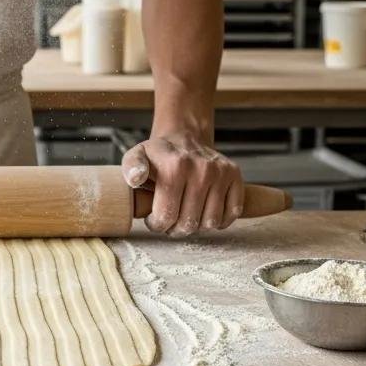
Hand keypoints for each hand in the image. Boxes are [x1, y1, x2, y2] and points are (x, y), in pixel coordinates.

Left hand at [121, 132, 242, 236]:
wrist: (184, 137)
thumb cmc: (159, 155)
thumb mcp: (136, 157)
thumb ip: (131, 168)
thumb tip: (135, 178)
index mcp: (175, 166)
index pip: (166, 217)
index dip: (157, 225)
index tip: (154, 218)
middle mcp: (202, 169)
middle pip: (189, 223)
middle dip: (175, 228)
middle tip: (170, 219)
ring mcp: (221, 172)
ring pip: (210, 223)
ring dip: (197, 226)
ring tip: (186, 214)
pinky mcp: (235, 176)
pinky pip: (232, 213)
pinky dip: (219, 220)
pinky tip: (205, 211)